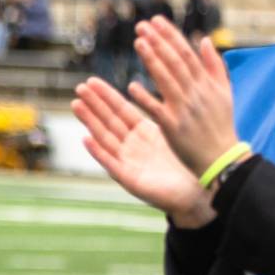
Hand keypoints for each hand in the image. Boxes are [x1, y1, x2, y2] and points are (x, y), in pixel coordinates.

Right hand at [72, 77, 215, 226]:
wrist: (198, 194)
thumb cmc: (189, 164)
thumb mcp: (173, 134)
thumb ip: (161, 115)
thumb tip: (160, 88)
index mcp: (143, 133)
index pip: (121, 110)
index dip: (106, 95)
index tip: (91, 80)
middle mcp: (132, 145)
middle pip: (109, 121)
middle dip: (94, 104)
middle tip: (79, 87)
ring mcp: (128, 162)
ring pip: (105, 138)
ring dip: (90, 122)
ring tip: (76, 104)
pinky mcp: (129, 180)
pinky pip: (111, 164)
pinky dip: (98, 152)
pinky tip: (86, 139)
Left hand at [128, 17, 243, 176]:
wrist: (221, 158)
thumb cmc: (220, 124)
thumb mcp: (224, 92)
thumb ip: (214, 65)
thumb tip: (204, 39)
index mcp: (206, 84)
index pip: (186, 54)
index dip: (170, 36)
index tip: (156, 20)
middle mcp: (196, 93)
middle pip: (175, 63)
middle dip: (159, 42)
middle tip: (142, 25)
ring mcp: (184, 109)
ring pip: (166, 81)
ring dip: (152, 60)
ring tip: (138, 42)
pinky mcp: (173, 127)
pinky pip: (157, 109)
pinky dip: (146, 98)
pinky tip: (131, 86)